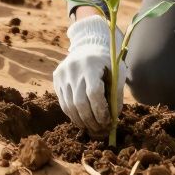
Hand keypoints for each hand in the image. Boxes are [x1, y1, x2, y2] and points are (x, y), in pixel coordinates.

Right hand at [53, 15, 125, 133]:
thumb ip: (116, 94)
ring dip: (81, 121)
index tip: (108, 120)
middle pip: (80, 102)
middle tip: (100, 129)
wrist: (89, 45)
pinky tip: (82, 120)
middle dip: (91, 120)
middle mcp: (73, 68)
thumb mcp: (117, 72)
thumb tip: (114, 118)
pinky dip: (73, 114)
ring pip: (69, 105)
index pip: (94, 92)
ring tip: (92, 128)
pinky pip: (63, 102)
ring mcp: (62, 73)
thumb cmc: (107, 62)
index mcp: (91, 64)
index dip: (101, 110)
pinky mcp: (56, 78)